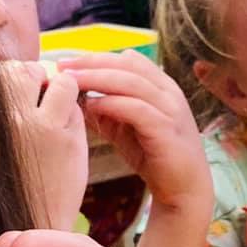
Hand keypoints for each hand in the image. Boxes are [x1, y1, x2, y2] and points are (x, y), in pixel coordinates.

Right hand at [0, 60, 88, 230]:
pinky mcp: (68, 143)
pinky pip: (77, 109)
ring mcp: (40, 129)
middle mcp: (7, 118)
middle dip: (39, 79)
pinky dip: (74, 117)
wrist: (23, 227)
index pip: (3, 70)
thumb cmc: (6, 181)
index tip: (21, 96)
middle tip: (41, 103)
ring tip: (55, 119)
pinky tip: (64, 140)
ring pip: (62, 82)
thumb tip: (30, 70)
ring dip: (63, 93)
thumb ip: (4, 105)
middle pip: (29, 70)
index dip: (17, 78)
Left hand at [59, 50, 211, 210]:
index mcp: (161, 86)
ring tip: (71, 81)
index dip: (96, 57)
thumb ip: (108, 110)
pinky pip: (137, 109)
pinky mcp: (167, 129)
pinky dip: (112, 103)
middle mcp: (168, 92)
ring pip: (131, 82)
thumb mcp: (125, 127)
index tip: (67, 62)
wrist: (184, 189)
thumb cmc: (154, 155)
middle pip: (128, 65)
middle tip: (63, 66)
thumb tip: (78, 96)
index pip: (128, 60)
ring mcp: (171, 109)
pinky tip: (91, 105)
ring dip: (97, 78)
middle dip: (92, 62)